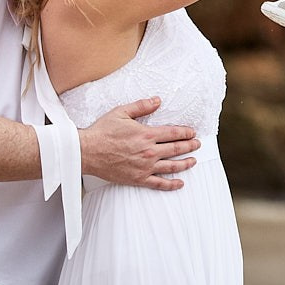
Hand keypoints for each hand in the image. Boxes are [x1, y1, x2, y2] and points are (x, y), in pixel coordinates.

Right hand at [80, 97, 198, 190]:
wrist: (86, 152)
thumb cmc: (103, 131)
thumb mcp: (122, 112)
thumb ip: (142, 106)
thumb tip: (158, 100)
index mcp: (146, 134)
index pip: (173, 133)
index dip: (186, 132)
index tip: (192, 132)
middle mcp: (149, 151)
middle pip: (176, 149)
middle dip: (190, 146)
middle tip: (198, 144)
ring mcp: (144, 167)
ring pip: (171, 166)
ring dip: (185, 164)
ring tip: (193, 161)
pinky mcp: (137, 178)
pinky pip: (158, 184)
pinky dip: (171, 184)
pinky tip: (179, 183)